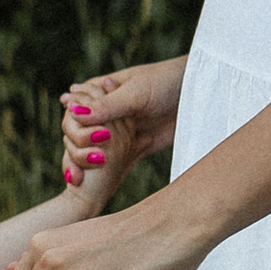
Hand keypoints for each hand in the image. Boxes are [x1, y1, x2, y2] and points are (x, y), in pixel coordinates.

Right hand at [59, 58, 185, 191]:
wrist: (198, 95)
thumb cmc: (166, 82)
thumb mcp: (136, 93)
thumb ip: (107, 106)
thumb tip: (74, 114)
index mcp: (96, 92)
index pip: (73, 112)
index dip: (72, 128)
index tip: (79, 141)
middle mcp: (103, 113)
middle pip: (77, 134)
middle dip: (78, 150)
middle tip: (89, 162)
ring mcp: (116, 132)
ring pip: (92, 150)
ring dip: (88, 164)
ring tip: (83, 179)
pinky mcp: (132, 148)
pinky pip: (115, 163)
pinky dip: (107, 174)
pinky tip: (99, 187)